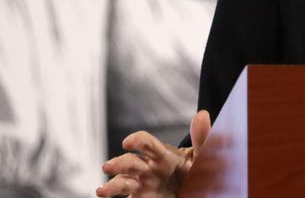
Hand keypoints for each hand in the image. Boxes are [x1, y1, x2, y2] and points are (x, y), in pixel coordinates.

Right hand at [96, 109, 210, 196]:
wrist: (196, 190)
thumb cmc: (197, 170)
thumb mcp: (202, 156)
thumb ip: (202, 138)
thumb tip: (202, 114)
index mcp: (162, 155)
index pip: (146, 143)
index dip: (137, 140)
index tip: (128, 142)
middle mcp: (148, 169)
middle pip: (129, 162)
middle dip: (118, 163)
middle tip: (108, 166)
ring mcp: (143, 185)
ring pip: (122, 182)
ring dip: (111, 185)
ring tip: (102, 190)